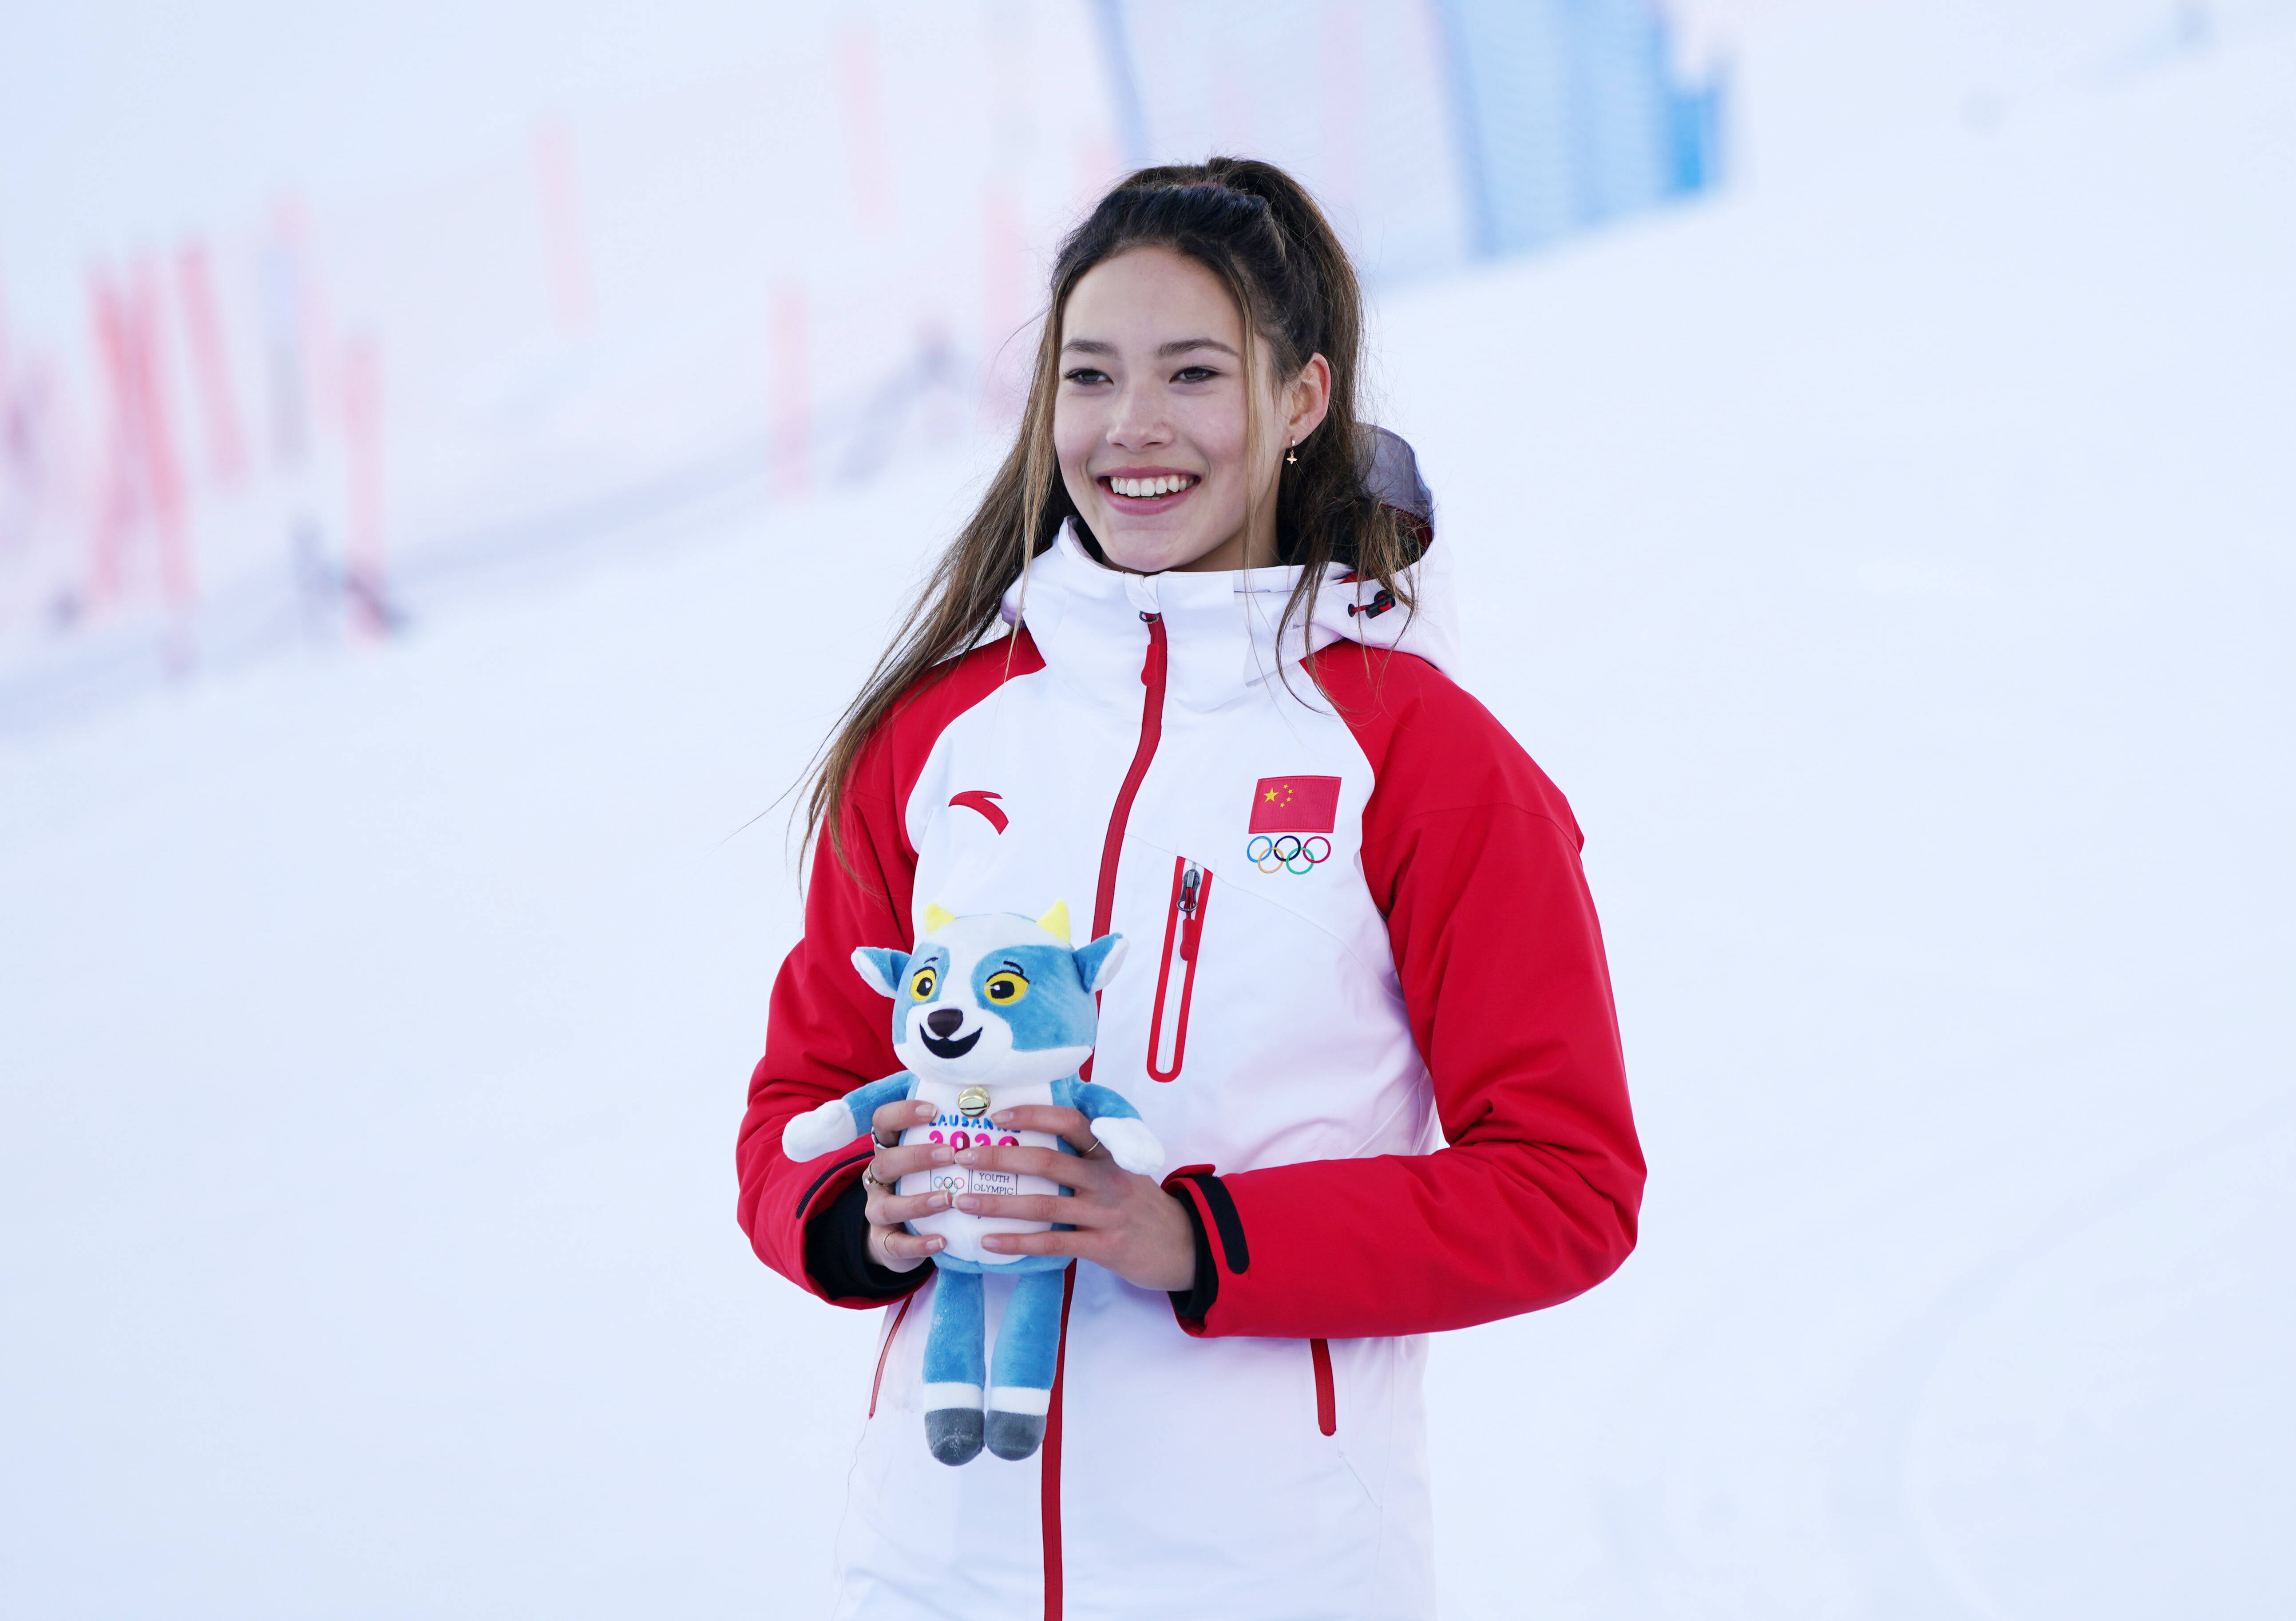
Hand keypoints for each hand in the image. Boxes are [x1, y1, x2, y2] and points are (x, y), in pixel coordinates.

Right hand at [860, 1099, 953, 1272]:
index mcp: (889, 1151)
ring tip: (948, 1199)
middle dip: (916, 1157)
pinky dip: (918, 1244)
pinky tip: (941, 1241)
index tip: (933, 1110)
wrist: (901, 1236)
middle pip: (885, 1162)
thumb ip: (949, 1138)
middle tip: (950, 1155)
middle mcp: (878, 1179)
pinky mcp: (884, 1243)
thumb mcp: (932, 1162)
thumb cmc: (927, 1185)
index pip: (883, 1122)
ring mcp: (878, 1212)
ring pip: (887, 1206)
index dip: (902, 1113)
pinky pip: (896, 1245)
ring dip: (917, 1202)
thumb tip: (993, 1107)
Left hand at [953, 1105, 1196, 1292]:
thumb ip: (1089, 1155)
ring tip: (963, 1202)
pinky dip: (1018, 1242)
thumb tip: (1037, 1140)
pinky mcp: (1104, 1246)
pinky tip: (990, 1242)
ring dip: (998, 1203)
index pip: (1069, 1122)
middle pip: (1047, 1161)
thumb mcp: (1124, 1170)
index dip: (1032, 1115)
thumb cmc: (1144, 1205)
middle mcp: (1107, 1178)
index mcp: (1110, 1153)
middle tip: (962, 1157)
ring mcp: (1105, 1212)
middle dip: (1000, 1158)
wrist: (1188, 1246)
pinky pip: (1053, 1244)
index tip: (996, 1116)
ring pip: (1044, 1204)